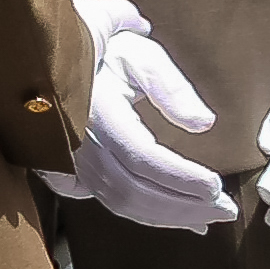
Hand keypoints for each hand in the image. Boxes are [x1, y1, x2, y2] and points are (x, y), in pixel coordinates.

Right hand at [42, 0, 233, 230]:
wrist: (46, 53)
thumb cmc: (99, 51)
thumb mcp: (139, 55)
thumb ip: (171, 87)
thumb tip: (203, 123)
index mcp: (96, 110)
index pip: (142, 157)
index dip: (180, 178)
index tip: (216, 187)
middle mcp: (76, 141)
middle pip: (131, 191)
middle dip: (181, 207)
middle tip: (223, 210)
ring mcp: (66, 159)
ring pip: (116, 202)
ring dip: (164, 216)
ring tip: (204, 218)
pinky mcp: (64, 169)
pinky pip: (103, 200)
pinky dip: (141, 213)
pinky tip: (169, 216)